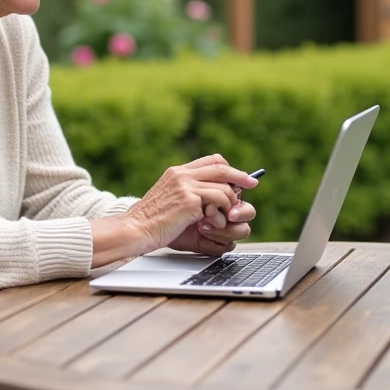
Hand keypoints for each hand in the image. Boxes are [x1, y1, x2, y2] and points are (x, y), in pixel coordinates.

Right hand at [125, 154, 258, 254]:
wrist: (136, 229)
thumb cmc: (152, 220)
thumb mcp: (169, 198)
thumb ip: (187, 191)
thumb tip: (213, 193)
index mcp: (177, 172)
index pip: (211, 161)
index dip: (229, 168)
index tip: (240, 177)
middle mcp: (182, 175)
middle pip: (221, 168)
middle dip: (240, 176)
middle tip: (252, 184)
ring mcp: (185, 186)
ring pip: (223, 187)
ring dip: (229, 203)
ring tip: (222, 216)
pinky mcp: (189, 200)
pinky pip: (218, 201)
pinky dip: (221, 213)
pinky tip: (211, 222)